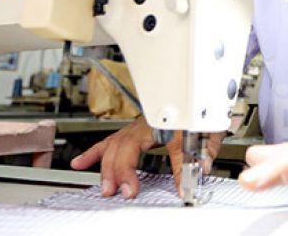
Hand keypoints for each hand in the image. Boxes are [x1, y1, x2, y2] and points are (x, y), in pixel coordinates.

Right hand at [70, 118, 223, 198]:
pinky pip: (110, 141)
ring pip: (115, 143)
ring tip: (105, 187)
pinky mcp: (132, 131)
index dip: (164, 168)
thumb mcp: (207, 129)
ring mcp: (137, 126)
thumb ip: (202, 150)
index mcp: (167, 120)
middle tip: (123, 191)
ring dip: (107, 167)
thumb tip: (201, 168)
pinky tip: (80, 163)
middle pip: (126, 144)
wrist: (196, 95)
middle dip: (121, 169)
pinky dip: (94, 153)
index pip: (160, 145)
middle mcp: (148, 122)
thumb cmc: (199, 110)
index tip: (165, 188)